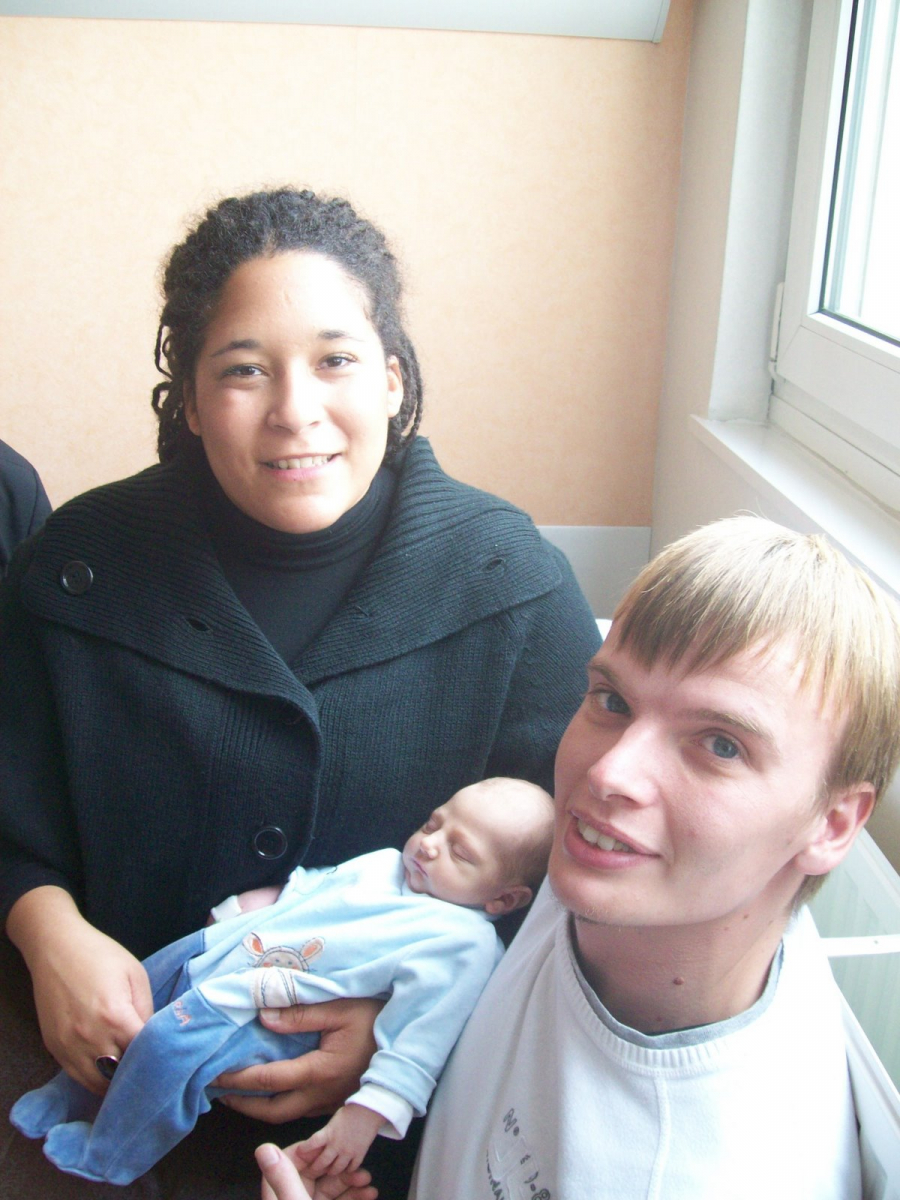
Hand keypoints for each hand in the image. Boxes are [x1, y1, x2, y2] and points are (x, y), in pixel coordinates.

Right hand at [6, 886, 152, 1094]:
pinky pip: (77, 1076)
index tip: (167, 1057)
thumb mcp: (135, 974)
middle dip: (136, 1072)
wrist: (56, 947)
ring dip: (114, 1082)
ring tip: (129, 1075)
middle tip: (150, 1070)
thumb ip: (146, 1010)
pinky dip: (94, 1078)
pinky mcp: (54, 1048)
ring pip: (96, 1083)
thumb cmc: (100, 955)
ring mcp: (68, 1046)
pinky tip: (106, 1071)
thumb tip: (150, 1037)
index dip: (156, 1056)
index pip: (142, 1053)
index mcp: (115, 1017)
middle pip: (120, 1073)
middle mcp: (90, 1037)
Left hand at [216, 997, 382, 1121]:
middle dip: (241, 1103)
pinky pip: (302, 1109)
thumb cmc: (376, 1015)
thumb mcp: (339, 1006)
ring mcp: (332, 1100)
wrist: (411, 1034)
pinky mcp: (338, 1100)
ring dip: (259, 1105)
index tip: (214, 1072)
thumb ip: (299, 1013)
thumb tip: (262, 1017)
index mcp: (321, 1071)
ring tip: (238, 1089)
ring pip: (287, 1114)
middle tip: (218, 1088)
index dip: (238, 1078)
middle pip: (272, 1111)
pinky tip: (272, 1087)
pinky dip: (280, 1101)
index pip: (269, 1080)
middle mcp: (323, 1094)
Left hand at [257, 1143, 377, 1199]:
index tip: (326, 1142)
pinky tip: (371, 1193)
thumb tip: (263, 1148)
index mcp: (281, 1199)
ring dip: (351, 1182)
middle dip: (338, 1168)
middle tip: (357, 1165)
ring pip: (331, 1191)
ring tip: (368, 1179)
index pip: (288, 1166)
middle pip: (315, 1178)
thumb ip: (283, 1179)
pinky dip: (356, 1196)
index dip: (307, 1152)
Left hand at [296, 1103, 384, 1175]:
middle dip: (316, 1167)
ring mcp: (348, 1152)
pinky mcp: (359, 1155)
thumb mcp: (334, 1121)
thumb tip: (317, 1143)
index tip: (300, 1152)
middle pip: (322, 1162)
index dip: (304, 1149)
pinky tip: (345, 1168)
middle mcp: (336, 1145)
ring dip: (331, 1171)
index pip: (311, 1144)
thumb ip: (326, 1133)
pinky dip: (347, 1170)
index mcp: (328, 1133)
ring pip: (336, 1169)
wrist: (369, 1110)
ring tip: (329, 1170)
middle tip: (313, 1169)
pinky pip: (351, 1169)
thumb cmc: (350, 1112)